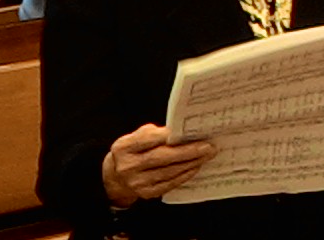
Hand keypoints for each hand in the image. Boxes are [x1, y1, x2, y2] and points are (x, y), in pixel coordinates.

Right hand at [100, 123, 216, 208]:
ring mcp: (137, 182)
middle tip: (208, 146)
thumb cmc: (132, 151)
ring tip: (206, 155)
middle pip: (161, 157)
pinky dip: (185, 175)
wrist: (115, 177)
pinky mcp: (146, 193)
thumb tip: (180, 132)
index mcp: (124, 147)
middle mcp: (128, 166)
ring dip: (191, 163)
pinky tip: (195, 167)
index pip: (148, 139)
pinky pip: (170, 184)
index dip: (169, 135)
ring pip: (169, 172)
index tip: (190, 130)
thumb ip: (154, 133)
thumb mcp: (135, 137)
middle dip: (188, 151)